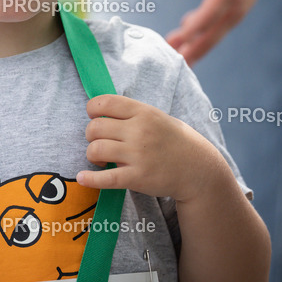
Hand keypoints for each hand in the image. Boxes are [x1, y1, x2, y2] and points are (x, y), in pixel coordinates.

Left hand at [76, 94, 222, 203]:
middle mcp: (139, 131)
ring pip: (96, 149)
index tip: (95, 118)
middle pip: (95, 127)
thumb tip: (101, 110)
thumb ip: (132, 113)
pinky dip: (90, 179)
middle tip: (100, 142)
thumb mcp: (157, 117)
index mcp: (143, 112)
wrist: (198, 169)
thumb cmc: (174, 141)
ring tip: (101, 159)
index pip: (105, 102)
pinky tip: (83, 178)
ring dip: (92, 155)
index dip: (92, 109)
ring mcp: (138, 155)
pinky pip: (106, 179)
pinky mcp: (138, 178)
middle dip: (91, 135)